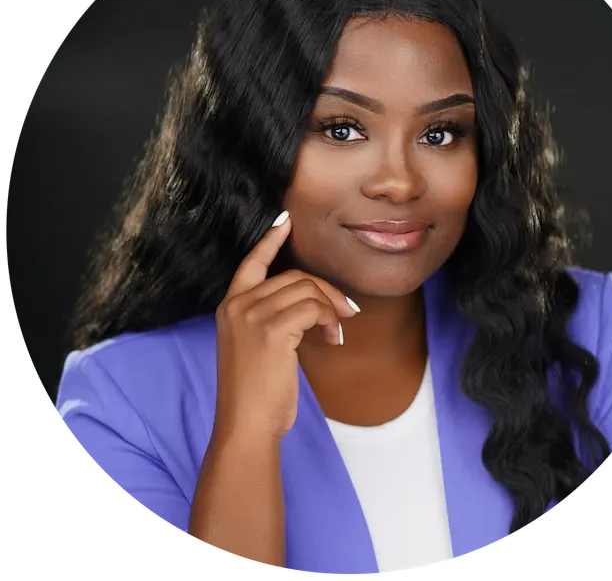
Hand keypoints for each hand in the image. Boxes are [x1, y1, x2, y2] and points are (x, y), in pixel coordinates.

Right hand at [212, 211, 359, 442]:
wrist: (245, 425)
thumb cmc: (255, 393)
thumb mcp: (255, 348)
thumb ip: (271, 320)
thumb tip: (308, 305)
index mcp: (229, 307)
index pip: (250, 263)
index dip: (270, 240)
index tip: (286, 221)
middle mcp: (237, 305)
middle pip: (293, 276)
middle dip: (326, 291)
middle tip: (346, 312)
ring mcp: (252, 315)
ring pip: (306, 289)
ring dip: (331, 307)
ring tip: (337, 331)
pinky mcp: (271, 329)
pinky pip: (312, 307)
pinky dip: (329, 319)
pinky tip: (332, 338)